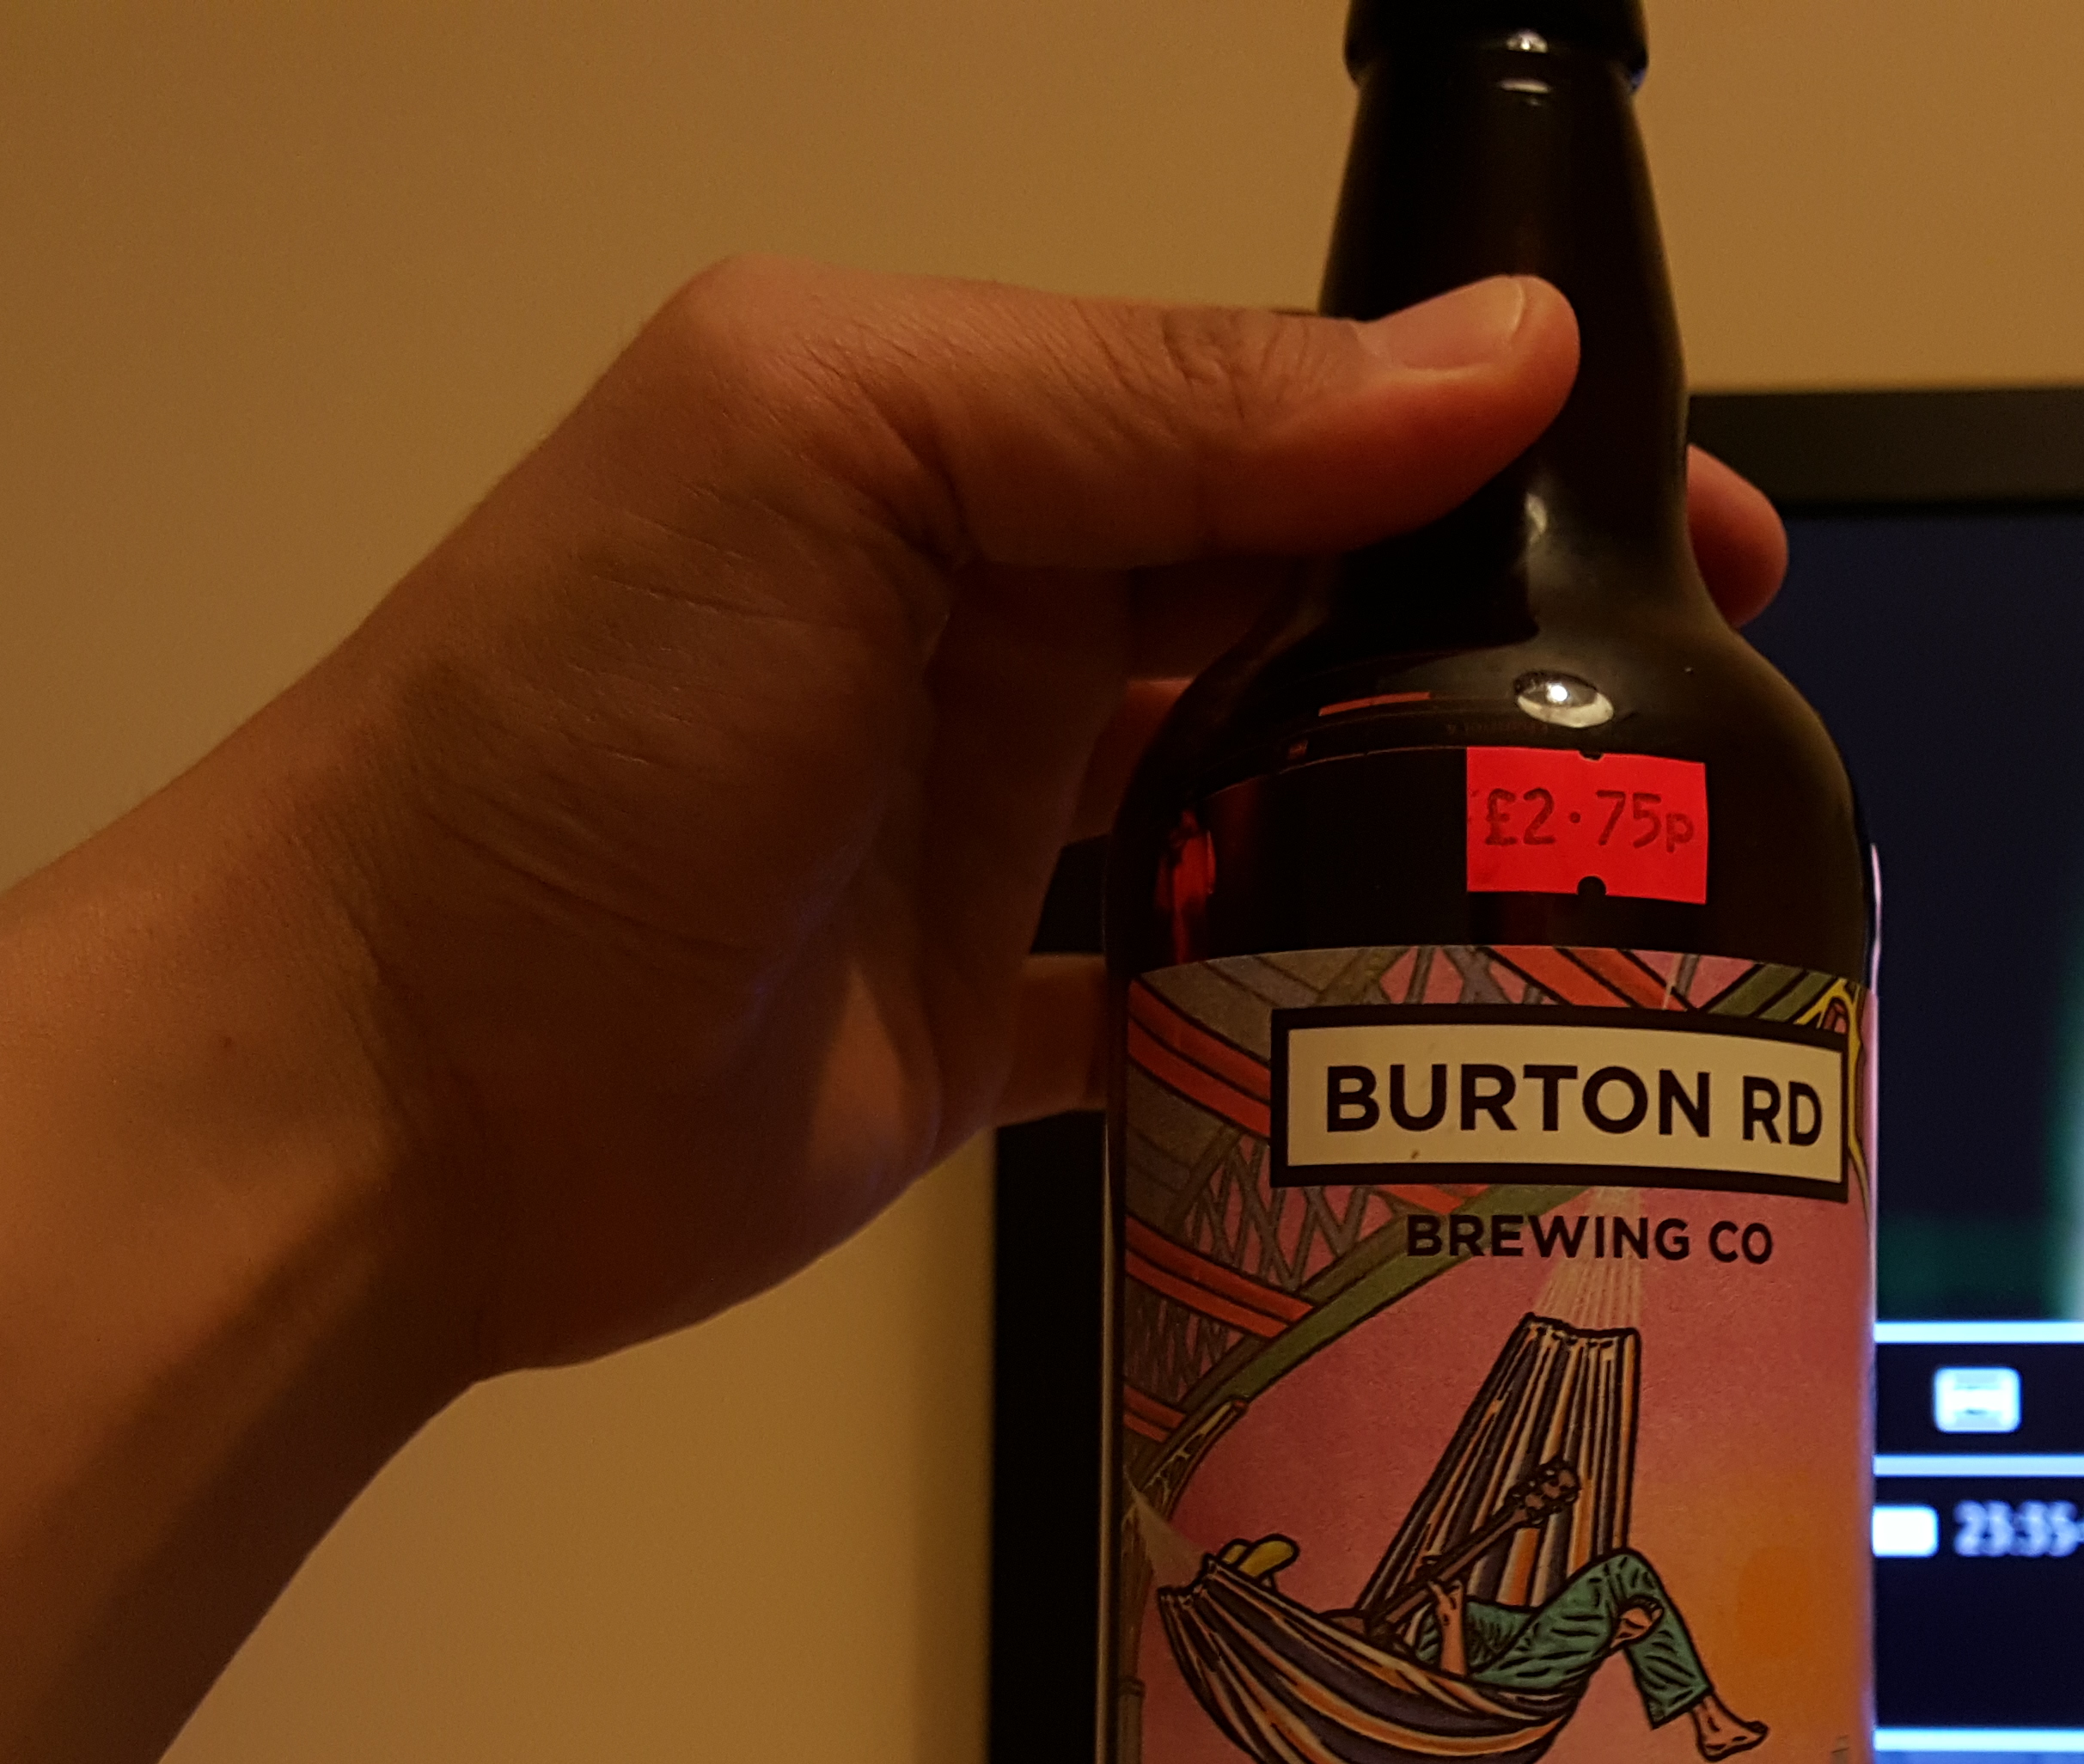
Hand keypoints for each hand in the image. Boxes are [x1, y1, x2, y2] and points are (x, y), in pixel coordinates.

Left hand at [194, 259, 1787, 1375]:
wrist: (371, 1092)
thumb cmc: (569, 735)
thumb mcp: (839, 455)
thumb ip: (1155, 397)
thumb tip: (1496, 352)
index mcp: (964, 433)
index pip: (1291, 408)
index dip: (1502, 456)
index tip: (1704, 543)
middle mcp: (995, 611)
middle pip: (1319, 610)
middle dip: (1517, 659)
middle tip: (1713, 750)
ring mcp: (1001, 830)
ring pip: (1289, 810)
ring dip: (1446, 845)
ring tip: (1638, 902)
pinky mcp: (1000, 1031)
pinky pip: (1212, 1011)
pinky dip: (1325, 1023)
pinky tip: (1463, 1050)